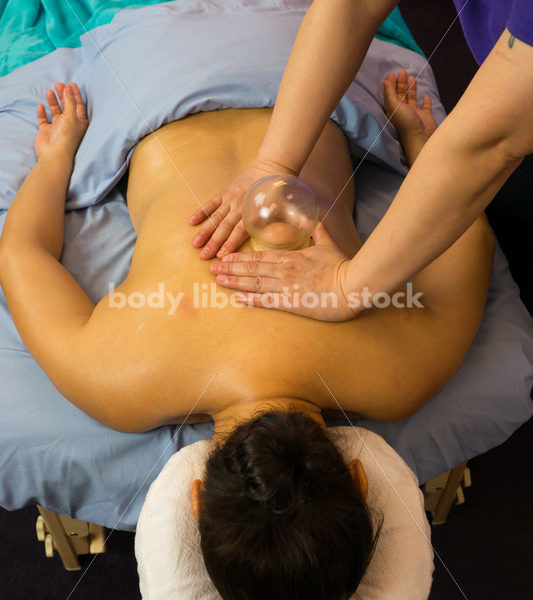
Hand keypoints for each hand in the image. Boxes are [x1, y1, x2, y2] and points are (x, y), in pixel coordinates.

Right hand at [35, 82, 88, 159]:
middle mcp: (69, 124)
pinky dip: (42, 112)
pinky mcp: (47, 131)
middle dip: (64, 95)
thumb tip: (68, 88)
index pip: (79, 105)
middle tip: (59, 84)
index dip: (75, 94)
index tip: (72, 84)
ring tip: (50, 91)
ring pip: (55, 111)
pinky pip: (44, 119)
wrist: (54, 154)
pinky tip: (41, 106)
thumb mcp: (71, 116)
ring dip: (53, 101)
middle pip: (67, 106)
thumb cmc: (67, 136)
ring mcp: (57, 128)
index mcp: (79, 122)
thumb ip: (70, 101)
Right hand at [188, 159, 296, 259]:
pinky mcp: (225, 192)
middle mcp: (240, 207)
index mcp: (254, 213)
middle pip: (224, 227)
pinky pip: (210, 203)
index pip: (240, 231)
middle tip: (204, 257)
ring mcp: (230, 199)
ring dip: (204, 231)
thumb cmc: (281, 191)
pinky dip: (201, 212)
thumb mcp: (290, 207)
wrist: (272, 167)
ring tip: (195, 244)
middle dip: (213, 243)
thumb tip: (305, 229)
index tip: (222, 256)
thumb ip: (293, 221)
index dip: (231, 244)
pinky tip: (191, 221)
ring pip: (215, 217)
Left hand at [209, 222, 357, 320]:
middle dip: (230, 268)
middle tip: (212, 268)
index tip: (226, 256)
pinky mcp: (292, 302)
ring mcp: (286, 287)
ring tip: (219, 280)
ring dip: (235, 281)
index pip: (259, 255)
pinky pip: (267, 301)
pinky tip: (238, 298)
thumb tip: (315, 219)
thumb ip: (318, 232)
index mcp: (291, 257)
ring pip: (255, 283)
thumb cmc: (341, 266)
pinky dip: (251, 299)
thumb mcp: (328, 245)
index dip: (240, 256)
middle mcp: (284, 270)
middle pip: (252, 268)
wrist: (352, 285)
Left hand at [383, 70, 436, 141]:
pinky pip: (425, 107)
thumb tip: (385, 82)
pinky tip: (426, 96)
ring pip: (412, 99)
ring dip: (411, 88)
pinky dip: (426, 102)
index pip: (390, 95)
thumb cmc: (405, 123)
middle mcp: (403, 112)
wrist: (420, 136)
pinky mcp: (425, 116)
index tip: (391, 74)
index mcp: (394, 110)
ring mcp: (414, 114)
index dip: (390, 85)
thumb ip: (390, 94)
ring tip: (411, 77)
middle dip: (400, 83)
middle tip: (401, 72)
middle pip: (400, 95)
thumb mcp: (395, 107)